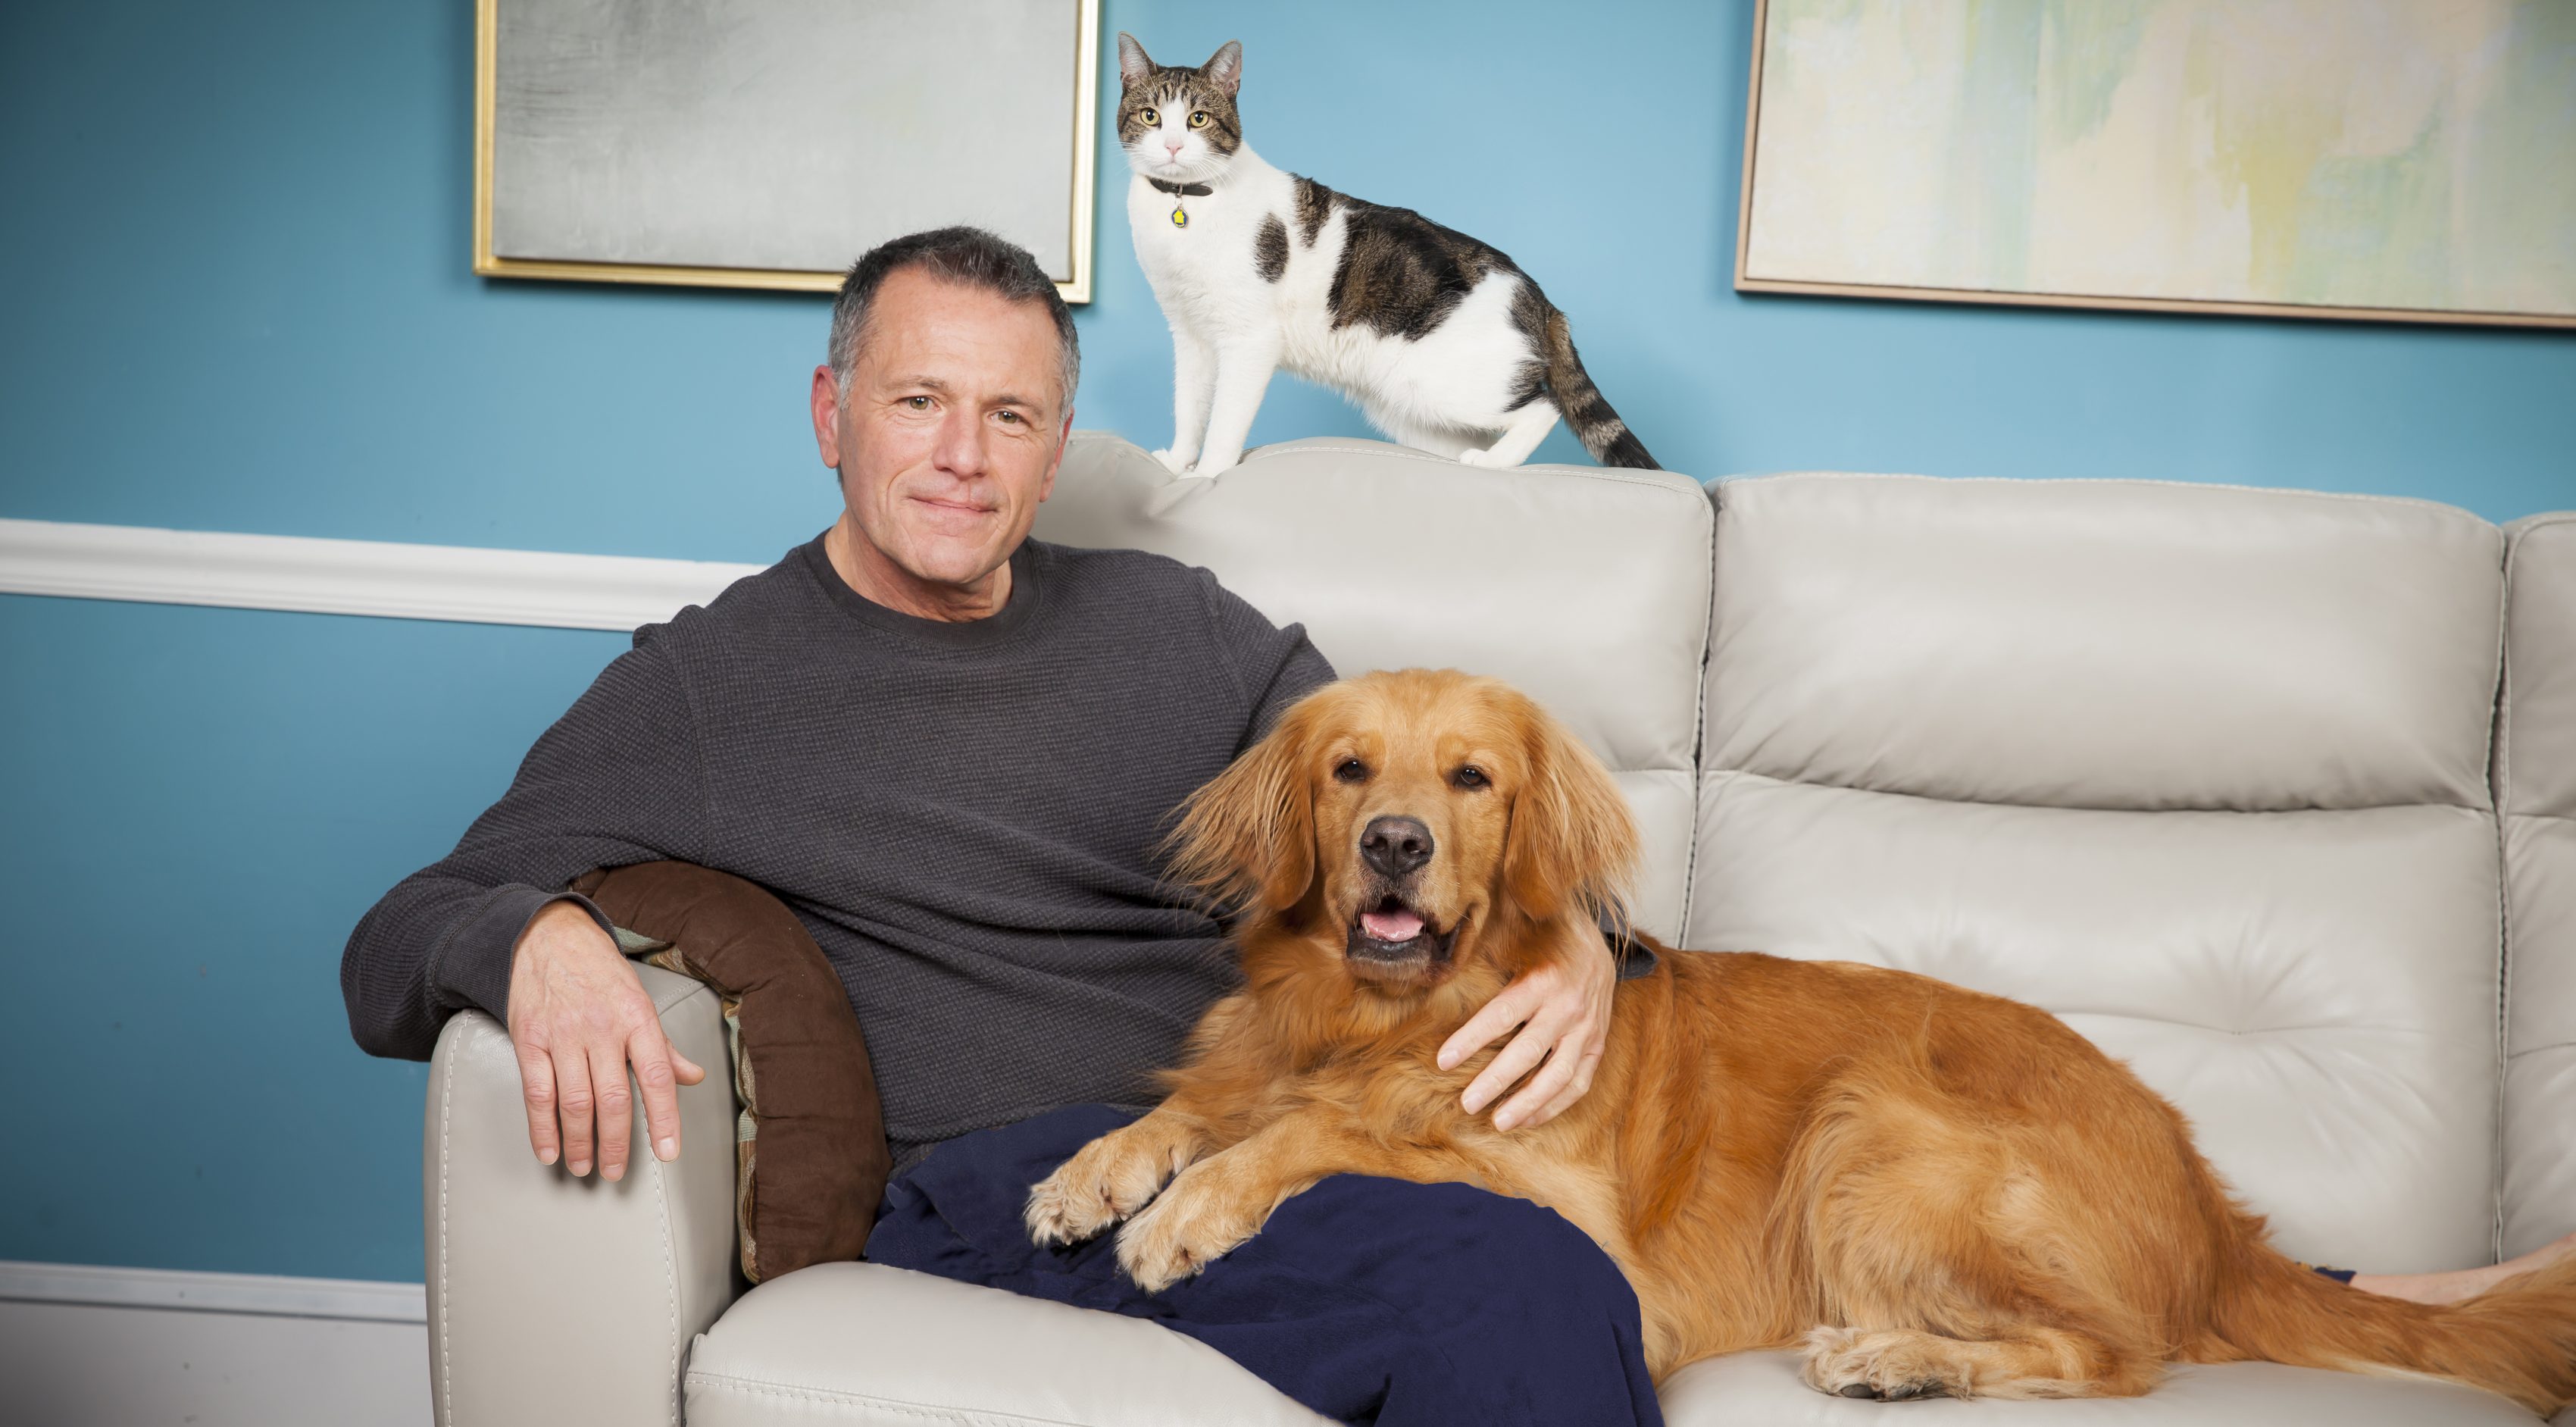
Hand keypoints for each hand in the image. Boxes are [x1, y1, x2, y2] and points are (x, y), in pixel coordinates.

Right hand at [506, 899, 704, 1180]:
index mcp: (638, 1019)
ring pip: (575, 1101)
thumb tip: (694, 1077)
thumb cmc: (601, 973)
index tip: (669, 1153)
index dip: (665, 1118)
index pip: (658, 1076)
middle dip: (617, 1142)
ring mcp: (564, 1035)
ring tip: (584, 1166)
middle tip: (616, 1172)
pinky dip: (542, 1128)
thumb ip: (664, 1046)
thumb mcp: (640, 1001)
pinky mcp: (529, 1039)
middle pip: (614, 1098)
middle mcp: (602, 1028)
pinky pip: (537, 1092)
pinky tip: (549, 1150)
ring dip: (580, 1142)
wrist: (549, 936)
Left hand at [1436, 920, 1614, 1130]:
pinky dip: (1554, 1105)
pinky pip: (1578, 1083)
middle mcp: (1567, 1006)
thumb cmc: (1545, 945)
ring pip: (1558, 1075)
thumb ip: (1487, 958)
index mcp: (1542, 979)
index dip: (1471, 1039)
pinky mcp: (1597, 1044)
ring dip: (1528, 1103)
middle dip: (1496, 1081)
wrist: (1598, 944)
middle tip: (1467, 1103)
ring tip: (1498, 1122)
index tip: (1443, 1061)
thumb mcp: (1519, 942)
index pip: (1502, 1015)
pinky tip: (1528, 1119)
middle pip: (1528, 1052)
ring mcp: (1586, 1029)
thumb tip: (1441, 970)